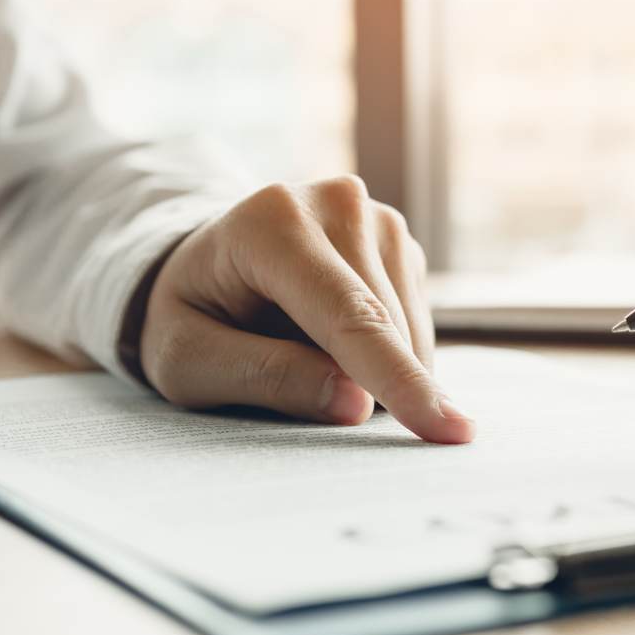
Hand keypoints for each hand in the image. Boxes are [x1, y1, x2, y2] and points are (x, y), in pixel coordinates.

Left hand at [131, 176, 472, 443]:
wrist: (203, 264)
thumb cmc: (190, 316)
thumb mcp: (188, 361)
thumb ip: (264, 378)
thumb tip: (356, 404)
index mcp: (272, 223)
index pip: (349, 316)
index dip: (397, 378)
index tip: (446, 430)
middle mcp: (336, 204)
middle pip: (386, 327)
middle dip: (366, 386)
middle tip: (298, 389)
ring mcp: (376, 216)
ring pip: (411, 330)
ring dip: (375, 372)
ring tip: (303, 351)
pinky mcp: (399, 240)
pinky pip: (417, 324)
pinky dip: (387, 354)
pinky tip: (335, 341)